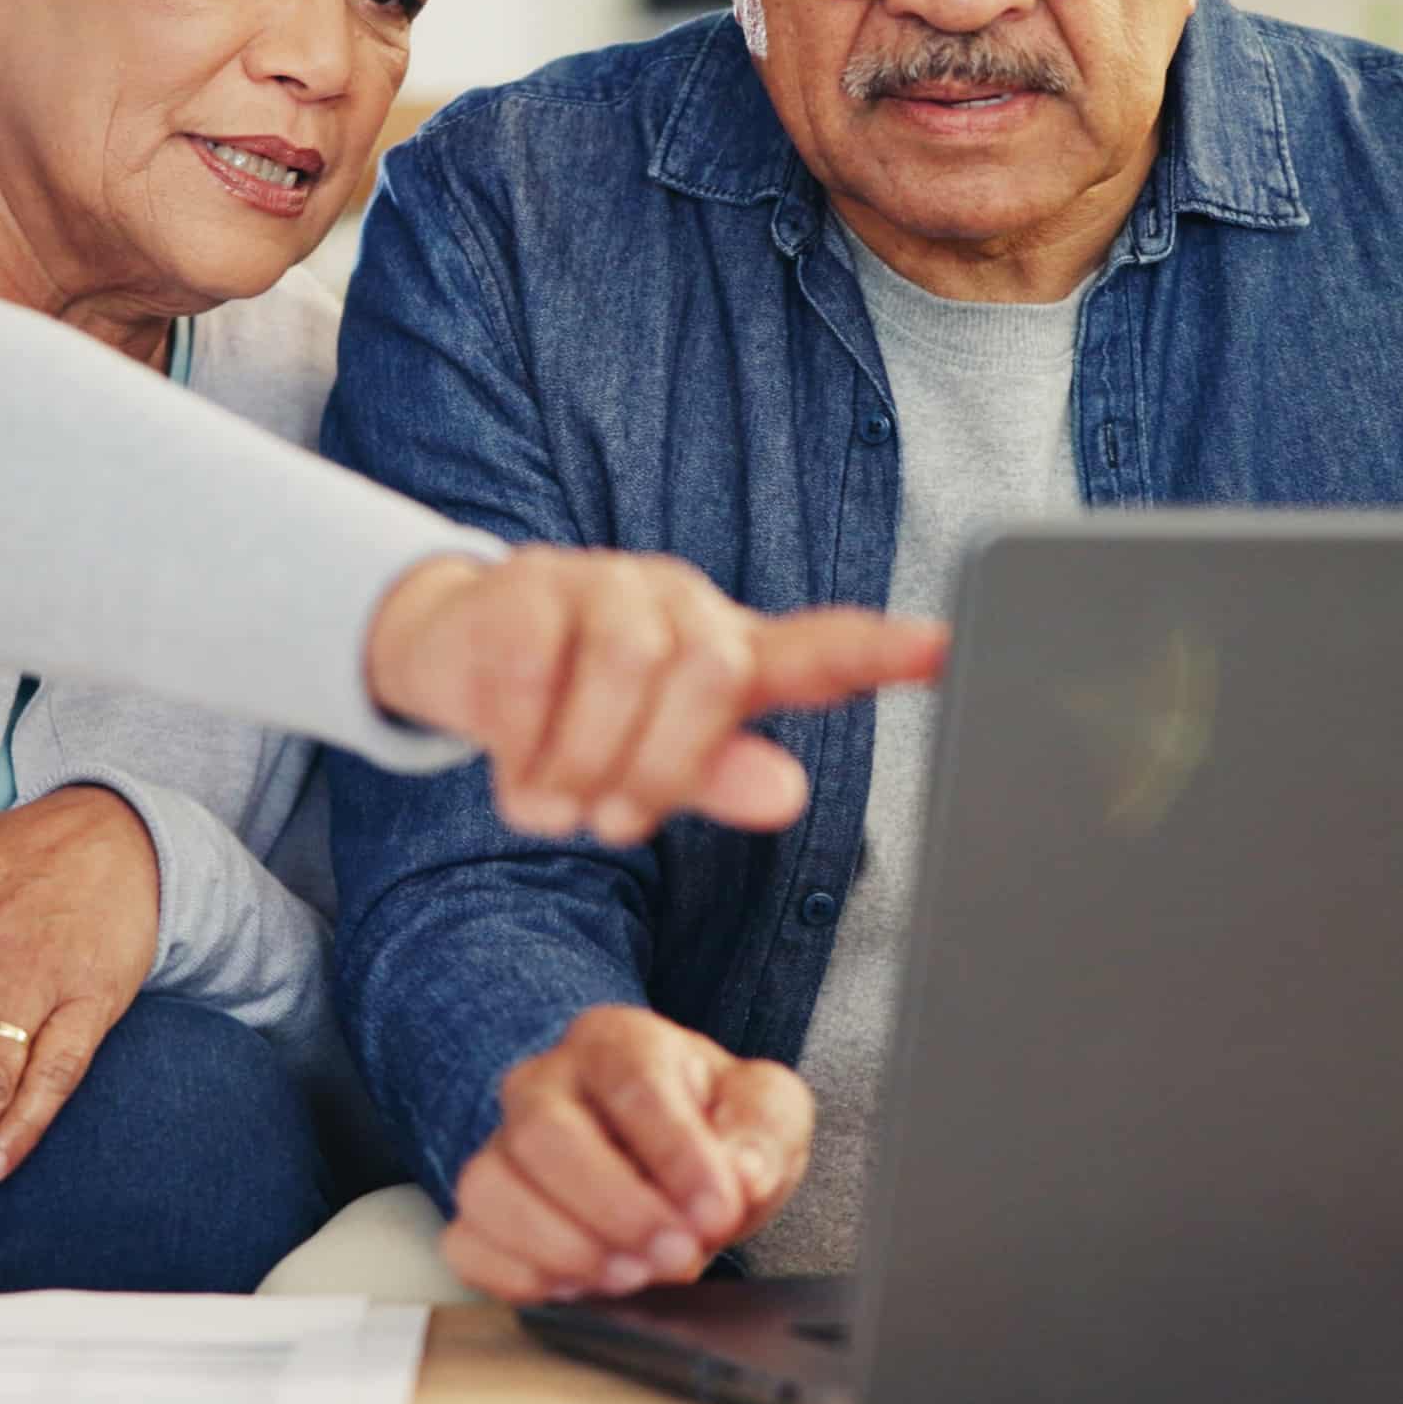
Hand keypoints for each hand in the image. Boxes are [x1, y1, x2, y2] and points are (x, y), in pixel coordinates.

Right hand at [367, 547, 945, 843]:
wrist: (457, 654)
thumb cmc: (580, 713)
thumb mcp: (653, 760)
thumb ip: (718, 774)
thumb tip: (788, 792)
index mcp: (729, 650)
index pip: (821, 647)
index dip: (882, 651)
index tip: (945, 648)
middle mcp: (680, 603)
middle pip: (712, 672)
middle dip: (660, 767)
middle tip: (613, 820)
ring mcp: (604, 583)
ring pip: (627, 665)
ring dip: (585, 761)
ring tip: (556, 803)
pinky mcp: (528, 585)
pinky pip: (538, 671)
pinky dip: (525, 744)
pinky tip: (516, 768)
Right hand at [442, 1006, 811, 1302]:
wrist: (672, 1160)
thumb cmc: (713, 1126)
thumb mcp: (765, 1111)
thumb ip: (762, 1130)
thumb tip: (741, 1174)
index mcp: (617, 1041)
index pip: (631, 1081)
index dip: (675, 1152)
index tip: (719, 1211)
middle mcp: (546, 1082)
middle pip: (544, 1133)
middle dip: (614, 1207)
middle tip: (676, 1255)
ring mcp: (504, 1146)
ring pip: (490, 1187)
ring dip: (562, 1246)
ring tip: (631, 1278)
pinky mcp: (483, 1211)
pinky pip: (466, 1243)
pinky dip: (516, 1277)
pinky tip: (576, 1290)